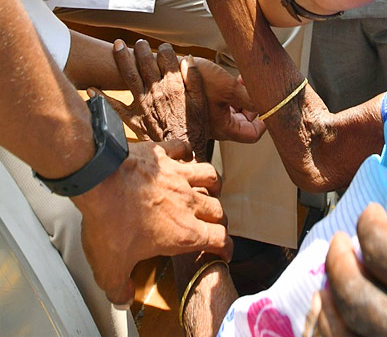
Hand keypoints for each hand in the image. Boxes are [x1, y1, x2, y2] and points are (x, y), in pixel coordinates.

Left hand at [73, 138, 230, 307]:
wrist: (100, 180)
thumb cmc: (110, 221)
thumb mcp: (110, 267)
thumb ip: (119, 287)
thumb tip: (123, 297)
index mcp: (183, 232)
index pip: (219, 240)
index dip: (225, 248)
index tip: (224, 251)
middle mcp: (187, 202)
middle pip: (217, 209)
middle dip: (219, 218)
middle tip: (214, 224)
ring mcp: (178, 175)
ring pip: (210, 175)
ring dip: (213, 183)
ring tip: (211, 187)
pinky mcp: (164, 154)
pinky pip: (183, 149)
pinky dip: (186, 152)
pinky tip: (183, 155)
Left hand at [101, 39, 209, 159]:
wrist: (183, 154)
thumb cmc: (194, 130)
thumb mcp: (201, 103)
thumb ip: (194, 80)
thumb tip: (187, 59)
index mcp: (174, 87)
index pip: (167, 59)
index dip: (165, 50)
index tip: (164, 47)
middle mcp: (156, 92)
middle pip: (146, 63)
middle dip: (141, 50)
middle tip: (139, 43)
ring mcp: (142, 105)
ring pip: (129, 76)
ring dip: (122, 60)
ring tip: (116, 46)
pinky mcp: (133, 119)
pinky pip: (115, 107)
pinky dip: (102, 98)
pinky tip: (91, 89)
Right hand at [183, 57, 264, 143]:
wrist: (167, 72)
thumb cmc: (194, 81)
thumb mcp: (228, 88)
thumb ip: (250, 98)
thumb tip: (270, 103)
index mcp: (224, 128)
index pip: (253, 134)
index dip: (265, 121)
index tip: (269, 104)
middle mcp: (218, 126)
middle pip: (246, 122)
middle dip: (253, 103)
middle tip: (254, 86)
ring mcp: (211, 117)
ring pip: (236, 111)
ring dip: (243, 96)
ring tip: (242, 79)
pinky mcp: (205, 106)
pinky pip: (225, 104)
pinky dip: (232, 93)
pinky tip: (231, 78)